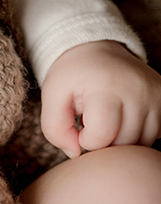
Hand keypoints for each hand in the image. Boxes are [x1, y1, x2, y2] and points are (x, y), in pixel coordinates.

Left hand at [40, 40, 160, 157]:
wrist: (96, 49)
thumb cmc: (72, 75)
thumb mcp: (52, 95)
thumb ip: (54, 128)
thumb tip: (75, 154)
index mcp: (106, 87)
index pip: (102, 135)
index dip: (85, 140)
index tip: (78, 126)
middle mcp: (138, 90)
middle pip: (124, 142)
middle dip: (103, 142)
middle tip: (91, 122)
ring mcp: (156, 95)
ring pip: (142, 142)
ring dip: (120, 139)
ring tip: (106, 119)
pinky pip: (154, 134)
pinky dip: (136, 134)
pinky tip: (121, 119)